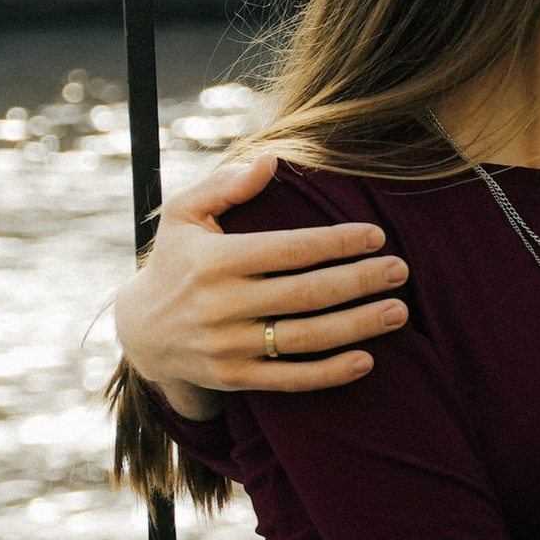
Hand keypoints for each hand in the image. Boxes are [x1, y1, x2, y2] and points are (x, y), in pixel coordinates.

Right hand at [112, 146, 409, 415]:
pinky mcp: (234, 379)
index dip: (336, 241)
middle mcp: (221, 305)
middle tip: (400, 270)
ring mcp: (228, 346)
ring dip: (358, 326)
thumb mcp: (183, 215)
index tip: (376, 234)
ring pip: (305, 338)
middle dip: (359, 281)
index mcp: (214, 261)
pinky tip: (368, 360)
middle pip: (306, 294)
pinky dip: (330, 373)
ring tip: (398, 311)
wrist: (138, 332)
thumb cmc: (175, 261)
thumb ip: (226, 185)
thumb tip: (271, 160)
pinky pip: (289, 379)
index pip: (288, 249)